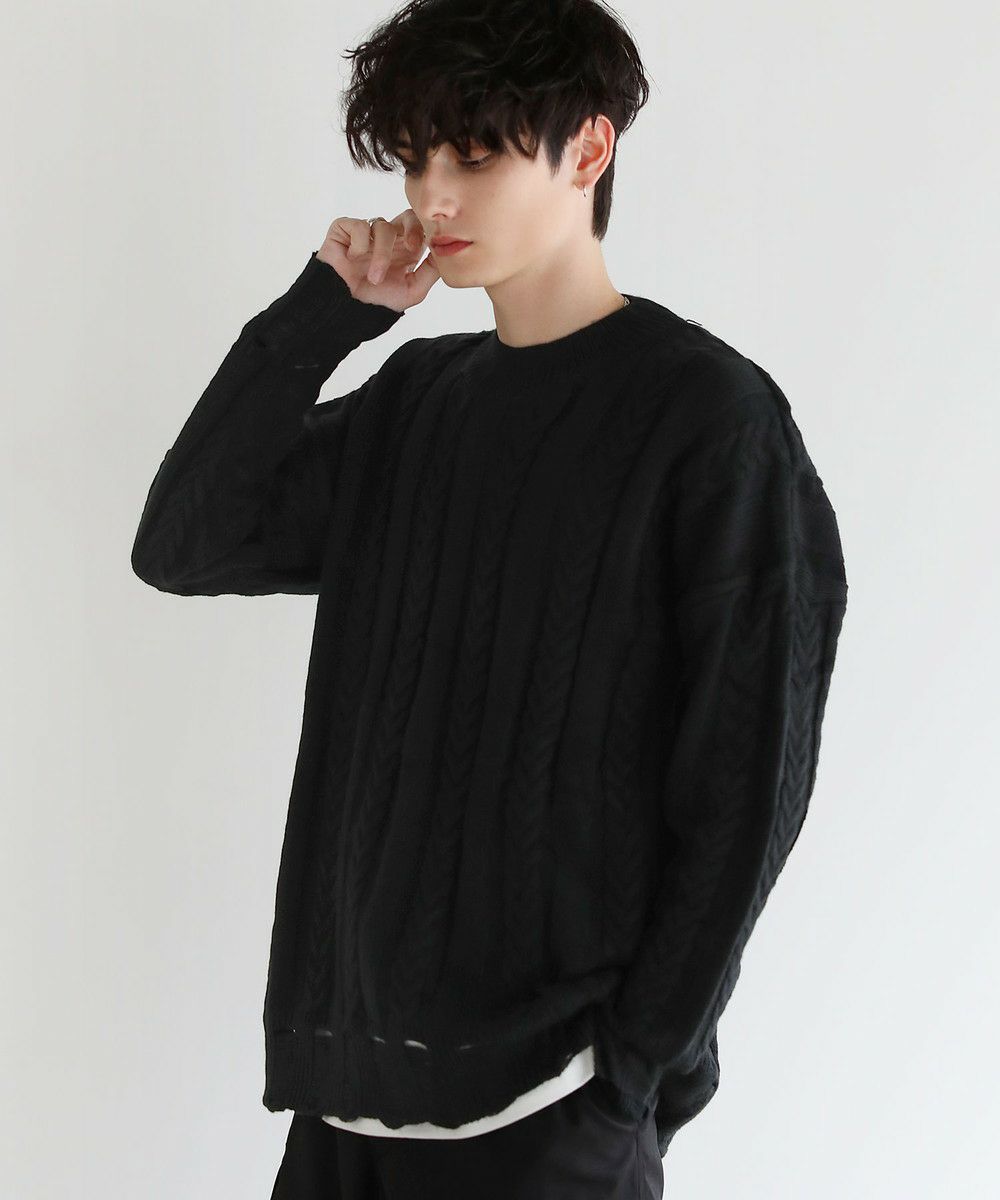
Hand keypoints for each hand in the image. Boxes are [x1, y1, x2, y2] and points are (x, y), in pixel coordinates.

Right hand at [316, 209, 440, 312]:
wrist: (345, 308)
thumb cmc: (376, 302)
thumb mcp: (412, 291)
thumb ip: (430, 272)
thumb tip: (445, 252)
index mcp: (405, 251)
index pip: (422, 230)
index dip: (427, 233)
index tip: (429, 247)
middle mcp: (388, 240)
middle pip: (407, 216)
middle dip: (413, 228)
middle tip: (412, 247)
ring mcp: (367, 234)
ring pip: (383, 226)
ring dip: (381, 254)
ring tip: (374, 278)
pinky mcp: (346, 229)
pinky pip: (360, 225)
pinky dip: (360, 244)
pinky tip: (353, 258)